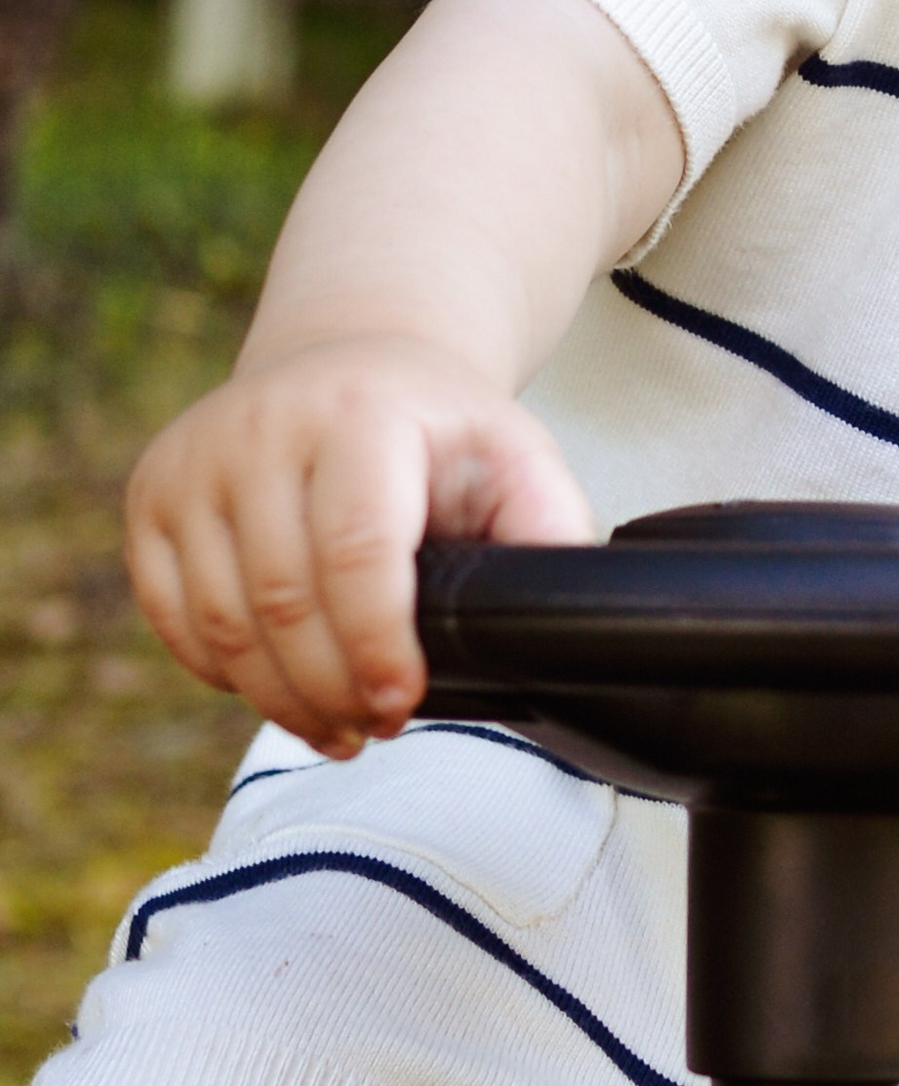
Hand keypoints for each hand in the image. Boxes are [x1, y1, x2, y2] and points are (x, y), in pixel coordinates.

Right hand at [125, 335, 593, 756]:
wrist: (346, 358)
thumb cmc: (436, 429)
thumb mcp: (513, 454)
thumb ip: (547, 524)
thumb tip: (562, 607)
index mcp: (361, 414)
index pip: (355, 551)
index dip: (376, 646)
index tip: (403, 704)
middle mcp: (263, 427)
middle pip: (282, 600)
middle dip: (333, 688)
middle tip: (375, 727)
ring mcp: (194, 458)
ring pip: (222, 620)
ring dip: (280, 697)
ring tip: (336, 727)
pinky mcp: (150, 491)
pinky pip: (172, 614)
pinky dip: (222, 671)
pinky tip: (277, 688)